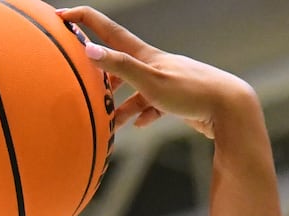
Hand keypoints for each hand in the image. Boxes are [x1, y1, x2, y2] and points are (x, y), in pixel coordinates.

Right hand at [59, 6, 254, 139]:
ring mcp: (166, 80)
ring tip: (109, 124)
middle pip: (117, 64)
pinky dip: (142, 114)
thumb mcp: (151, 81)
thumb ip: (120, 67)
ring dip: (120, 105)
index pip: (106, 29)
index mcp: (144, 55)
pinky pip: (153, 105)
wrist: (230, 109)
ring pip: (134, 90)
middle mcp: (154, 64)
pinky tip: (139, 126)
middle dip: (99, 73)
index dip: (82, 20)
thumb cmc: (191, 93)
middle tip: (80, 84)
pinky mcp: (176, 99)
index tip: (59, 17)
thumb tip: (89, 51)